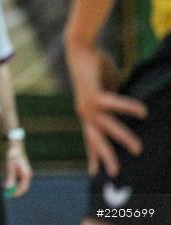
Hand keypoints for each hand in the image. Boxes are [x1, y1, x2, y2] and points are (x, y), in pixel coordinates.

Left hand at [4, 142, 32, 196]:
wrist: (14, 145)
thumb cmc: (13, 155)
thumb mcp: (9, 166)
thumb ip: (10, 178)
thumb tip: (8, 188)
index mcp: (26, 175)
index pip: (23, 188)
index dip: (15, 193)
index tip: (8, 195)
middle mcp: (26, 175)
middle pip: (19, 186)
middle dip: (11, 188)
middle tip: (3, 190)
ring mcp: (23, 173)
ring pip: (15, 181)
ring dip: (8, 181)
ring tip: (3, 173)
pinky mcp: (19, 171)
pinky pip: (13, 177)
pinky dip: (7, 176)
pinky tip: (3, 170)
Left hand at [65, 40, 147, 176]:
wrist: (81, 51)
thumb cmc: (94, 70)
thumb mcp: (106, 91)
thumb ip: (112, 102)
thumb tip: (124, 109)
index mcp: (87, 113)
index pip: (90, 138)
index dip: (93, 155)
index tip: (94, 172)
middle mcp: (85, 112)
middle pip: (95, 140)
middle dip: (104, 157)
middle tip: (114, 174)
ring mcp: (88, 105)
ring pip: (107, 127)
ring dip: (123, 138)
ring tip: (138, 149)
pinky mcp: (94, 94)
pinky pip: (114, 104)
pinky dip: (128, 107)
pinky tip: (143, 112)